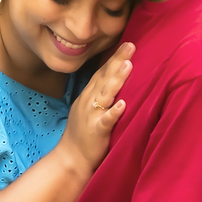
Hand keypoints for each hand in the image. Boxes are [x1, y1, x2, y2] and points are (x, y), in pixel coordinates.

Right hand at [57, 42, 132, 175]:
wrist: (70, 158)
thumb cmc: (82, 134)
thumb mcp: (88, 109)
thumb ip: (100, 94)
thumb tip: (114, 79)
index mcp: (88, 95)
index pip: (102, 72)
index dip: (114, 57)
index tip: (127, 43)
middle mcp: (89, 101)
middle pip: (104, 77)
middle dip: (117, 61)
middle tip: (131, 45)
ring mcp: (92, 115)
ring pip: (105, 94)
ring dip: (116, 79)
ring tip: (128, 65)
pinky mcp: (96, 131)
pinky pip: (106, 120)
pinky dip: (114, 112)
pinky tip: (123, 105)